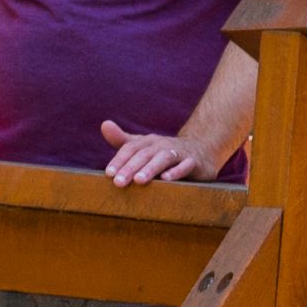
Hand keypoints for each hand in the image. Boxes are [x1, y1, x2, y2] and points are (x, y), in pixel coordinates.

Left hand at [99, 117, 214, 187]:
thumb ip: (123, 140)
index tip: (108, 174)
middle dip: (130, 167)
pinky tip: (167, 179)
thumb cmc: (166, 151)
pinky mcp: (196, 162)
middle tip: (118, 182)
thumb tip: (104, 124)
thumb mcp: (145, 146)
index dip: (119, 160)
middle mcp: (163, 145)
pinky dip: (177, 171)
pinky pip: (186, 166)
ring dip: (150, 168)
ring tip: (139, 180)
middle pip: (144, 154)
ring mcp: (180, 152)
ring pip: (164, 158)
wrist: (202, 149)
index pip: (131, 149)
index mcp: (149, 142)